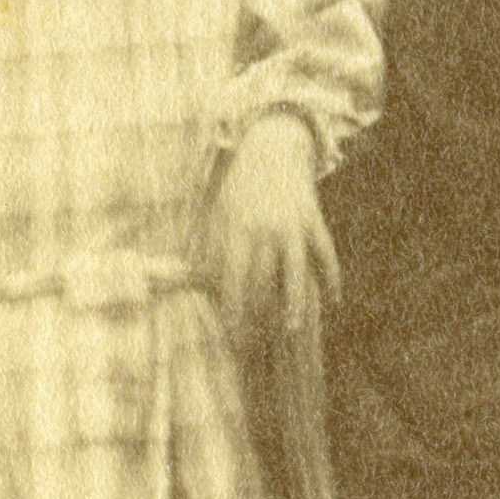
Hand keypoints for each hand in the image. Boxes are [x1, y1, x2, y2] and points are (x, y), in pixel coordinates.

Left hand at [203, 112, 336, 346]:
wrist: (272, 150)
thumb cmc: (238, 193)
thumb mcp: (216, 217)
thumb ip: (200, 251)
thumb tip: (165, 280)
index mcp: (235, 228)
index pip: (231, 276)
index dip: (230, 307)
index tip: (228, 335)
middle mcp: (264, 228)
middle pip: (262, 278)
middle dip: (258, 314)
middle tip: (255, 347)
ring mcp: (292, 224)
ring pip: (296, 268)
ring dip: (295, 301)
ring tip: (292, 329)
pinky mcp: (314, 220)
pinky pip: (325, 253)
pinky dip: (332, 277)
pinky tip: (334, 301)